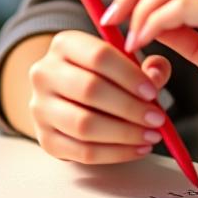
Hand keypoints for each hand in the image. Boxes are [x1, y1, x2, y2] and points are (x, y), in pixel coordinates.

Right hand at [27, 30, 172, 164]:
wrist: (68, 97)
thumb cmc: (106, 75)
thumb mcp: (127, 61)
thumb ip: (150, 65)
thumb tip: (157, 75)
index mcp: (65, 44)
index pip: (99, 56)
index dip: (129, 75)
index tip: (153, 92)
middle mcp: (45, 73)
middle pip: (90, 90)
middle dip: (130, 108)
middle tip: (157, 119)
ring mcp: (40, 108)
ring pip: (84, 125)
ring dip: (124, 134)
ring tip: (151, 135)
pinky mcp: (45, 139)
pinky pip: (82, 151)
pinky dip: (115, 153)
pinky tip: (138, 149)